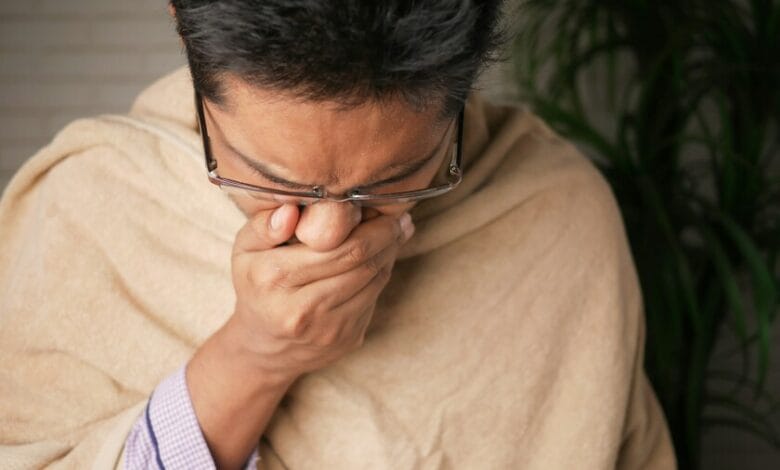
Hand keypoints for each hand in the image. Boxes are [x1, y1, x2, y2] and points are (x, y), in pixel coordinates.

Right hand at [227, 203, 414, 383]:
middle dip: (386, 235)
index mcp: (274, 278)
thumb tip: (292, 211)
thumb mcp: (246, 250)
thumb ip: (264, 226)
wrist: (265, 346)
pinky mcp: (347, 338)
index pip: (336, 247)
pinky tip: (383, 256)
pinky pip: (375, 296)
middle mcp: (301, 308)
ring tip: (396, 231)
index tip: (379, 205)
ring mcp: (327, 328)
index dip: (367, 225)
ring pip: (374, 279)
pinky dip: (383, 272)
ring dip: (390, 252)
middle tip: (398, 217)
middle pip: (361, 262)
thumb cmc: (257, 285)